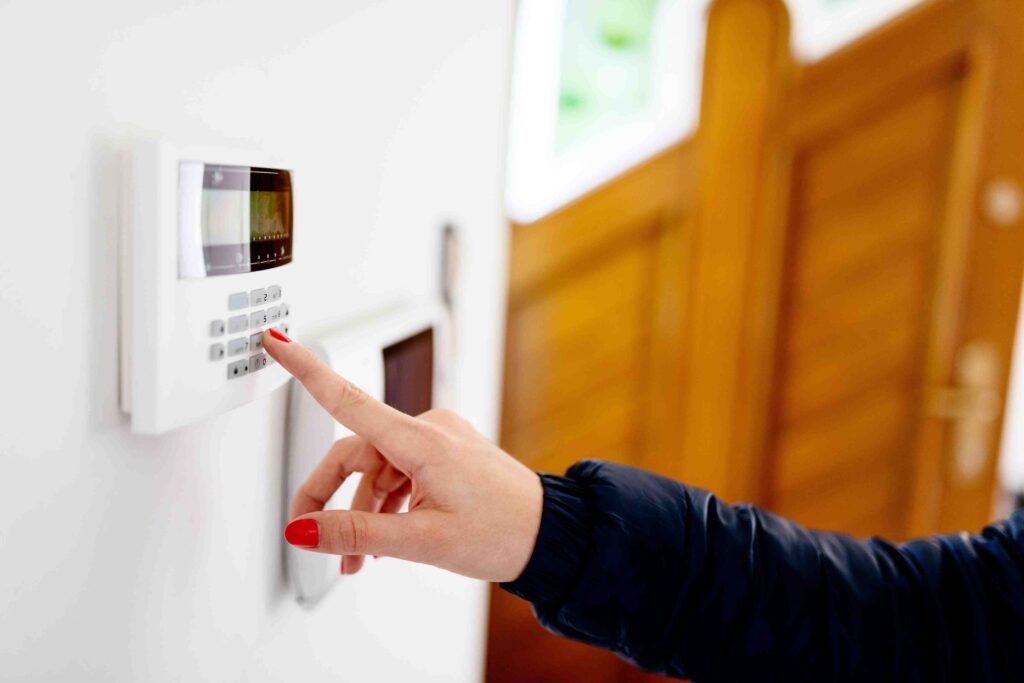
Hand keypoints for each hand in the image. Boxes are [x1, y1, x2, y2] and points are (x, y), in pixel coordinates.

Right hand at [263, 329, 543, 581]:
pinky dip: (386, 505)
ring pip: (378, 470)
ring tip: (357, 560)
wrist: (550, 535)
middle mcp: (429, 430)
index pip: (347, 398)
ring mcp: (440, 440)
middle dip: (329, 496)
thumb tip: (306, 530)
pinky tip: (383, 541)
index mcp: (421, 440)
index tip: (277, 342)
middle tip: (310, 535)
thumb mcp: (422, 541)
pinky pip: (401, 473)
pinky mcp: (448, 454)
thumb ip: (357, 533)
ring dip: (361, 512)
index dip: (305, 369)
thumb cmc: (502, 532)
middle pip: (355, 452)